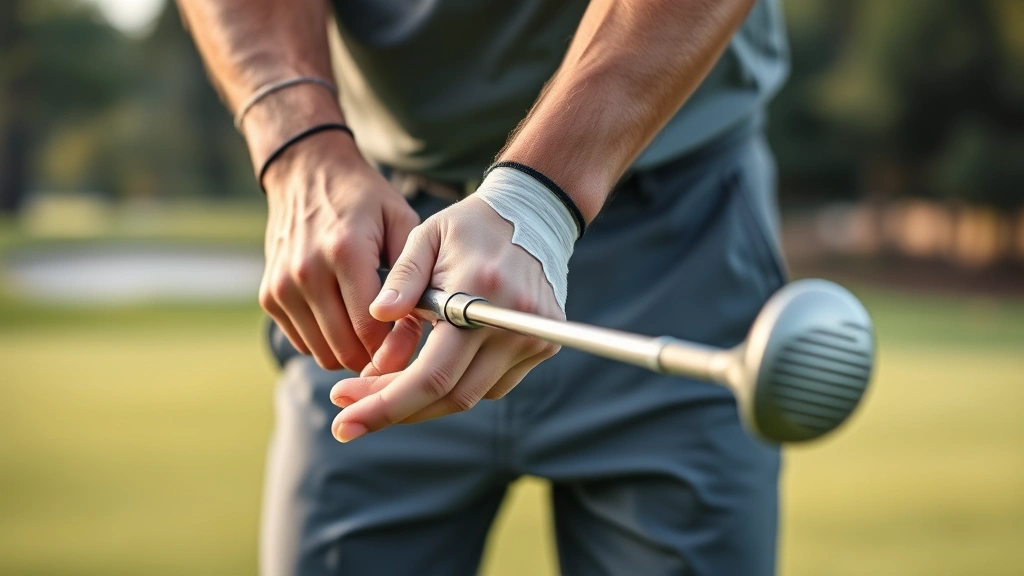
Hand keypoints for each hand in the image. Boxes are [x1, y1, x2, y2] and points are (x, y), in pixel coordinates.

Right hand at [258, 131, 419, 370]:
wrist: (307, 172)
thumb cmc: (364, 200)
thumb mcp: (401, 221)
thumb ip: (413, 276)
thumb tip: (416, 328)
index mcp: (345, 251)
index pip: (370, 328)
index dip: (395, 346)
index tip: (411, 340)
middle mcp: (307, 271)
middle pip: (345, 348)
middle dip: (375, 355)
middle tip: (394, 343)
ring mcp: (282, 285)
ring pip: (323, 352)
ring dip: (350, 352)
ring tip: (371, 332)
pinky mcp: (269, 296)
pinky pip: (303, 343)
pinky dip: (326, 341)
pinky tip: (344, 319)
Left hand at [328, 196, 562, 441]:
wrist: (533, 216)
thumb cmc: (468, 226)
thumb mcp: (425, 237)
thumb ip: (401, 277)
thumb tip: (376, 316)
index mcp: (478, 292)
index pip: (431, 374)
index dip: (385, 404)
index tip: (344, 421)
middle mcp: (513, 324)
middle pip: (449, 396)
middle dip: (392, 411)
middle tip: (346, 417)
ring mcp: (533, 339)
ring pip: (468, 397)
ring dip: (419, 404)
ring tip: (377, 392)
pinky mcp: (541, 347)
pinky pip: (489, 385)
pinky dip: (451, 387)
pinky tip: (422, 373)